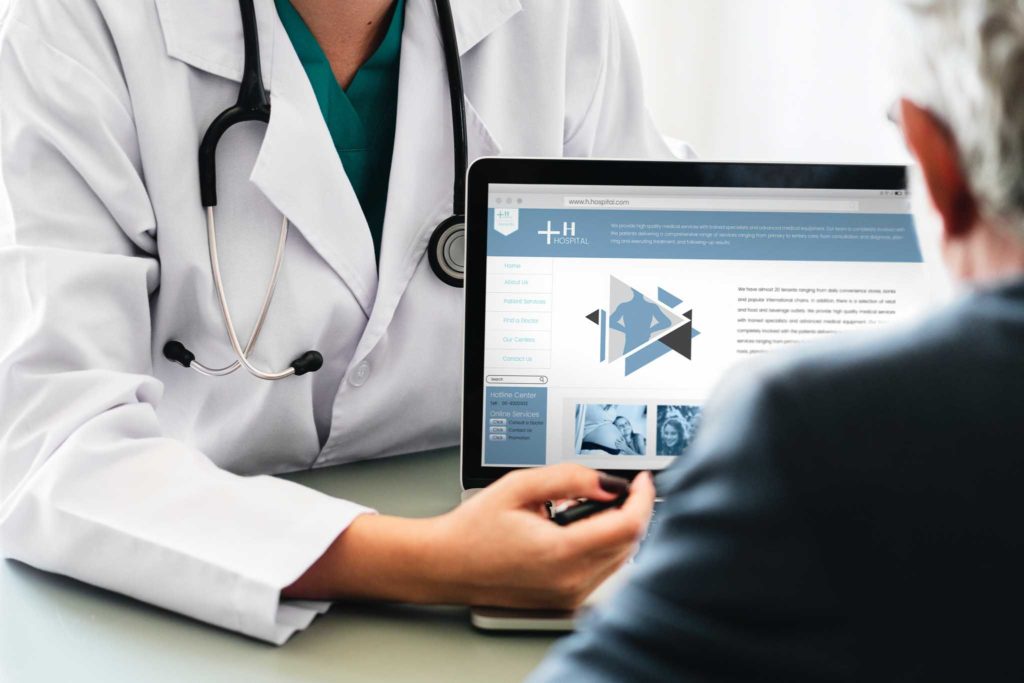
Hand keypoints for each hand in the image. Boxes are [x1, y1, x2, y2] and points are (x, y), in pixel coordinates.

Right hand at [281, 465, 655, 608]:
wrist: (445, 565)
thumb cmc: (473, 528)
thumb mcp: (519, 487)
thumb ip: (568, 478)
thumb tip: (608, 482)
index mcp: (561, 553)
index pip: (628, 526)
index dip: (644, 498)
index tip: (643, 480)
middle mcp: (570, 581)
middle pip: (630, 543)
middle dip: (632, 510)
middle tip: (612, 486)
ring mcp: (569, 595)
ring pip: (620, 558)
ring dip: (617, 529)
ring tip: (586, 506)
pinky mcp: (566, 600)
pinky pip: (602, 571)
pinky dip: (602, 546)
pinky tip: (577, 529)